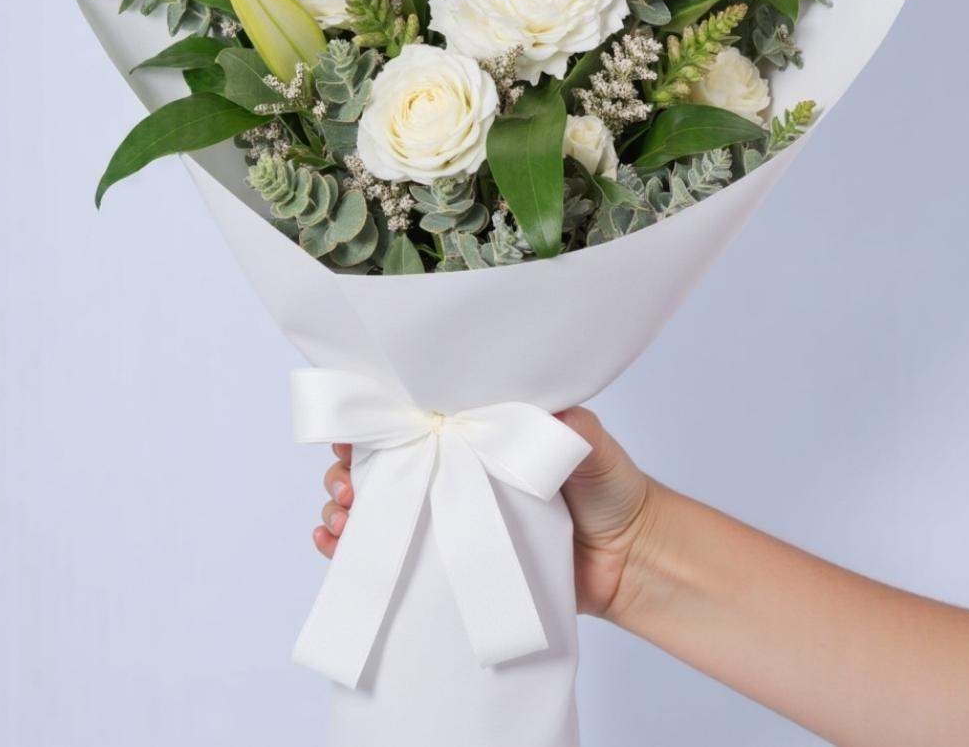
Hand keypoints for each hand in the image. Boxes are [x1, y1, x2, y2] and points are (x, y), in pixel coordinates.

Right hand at [312, 408, 654, 626]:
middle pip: (382, 465)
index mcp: (476, 432)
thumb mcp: (582, 436)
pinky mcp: (453, 565)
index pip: (410, 420)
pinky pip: (395, 561)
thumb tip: (510, 403)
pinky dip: (354, 554)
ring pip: (379, 510)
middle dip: (347, 469)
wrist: (633, 560)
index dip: (373, 421)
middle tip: (344, 483)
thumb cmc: (609, 485)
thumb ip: (553, 418)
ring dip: (345, 511)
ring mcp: (451, 518)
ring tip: (341, 518)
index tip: (351, 431)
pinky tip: (336, 549)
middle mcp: (456, 471)